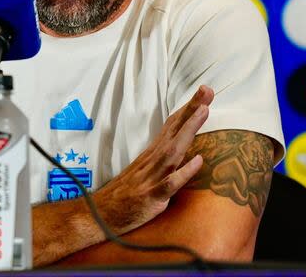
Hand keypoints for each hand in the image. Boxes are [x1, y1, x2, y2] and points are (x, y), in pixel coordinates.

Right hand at [92, 85, 212, 234]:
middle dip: (192, 110)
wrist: (98, 215)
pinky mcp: (150, 198)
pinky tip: (197, 161)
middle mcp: (151, 161)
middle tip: (207, 89)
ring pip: (172, 151)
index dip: (188, 110)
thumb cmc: (123, 195)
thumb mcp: (143, 171)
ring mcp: (150, 178)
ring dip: (188, 131)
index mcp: (151, 155)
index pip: (171, 127)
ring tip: (204, 112)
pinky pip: (168, 185)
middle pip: (174, 131)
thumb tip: (182, 147)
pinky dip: (183, 172)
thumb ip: (161, 159)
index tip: (204, 91)